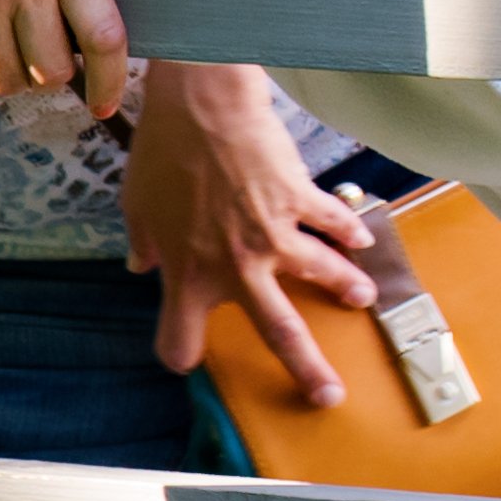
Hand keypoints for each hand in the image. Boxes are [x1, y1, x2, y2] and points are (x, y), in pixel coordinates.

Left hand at [120, 61, 376, 402]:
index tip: (187, 356)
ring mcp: (273, 235)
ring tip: (363, 299)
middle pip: (280, 332)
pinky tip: (361, 238)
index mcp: (188, 274)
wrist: (201, 104)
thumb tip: (138, 264)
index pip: (181, 339)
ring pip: (322, 275)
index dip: (181, 351)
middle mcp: (235, 265)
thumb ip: (143, 242)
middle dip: (307, 370)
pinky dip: (349, 231)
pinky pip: (332, 222)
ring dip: (346, 288)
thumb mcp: (137, 206)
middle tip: (328, 395)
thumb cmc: (162, 153)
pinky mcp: (299, 200)